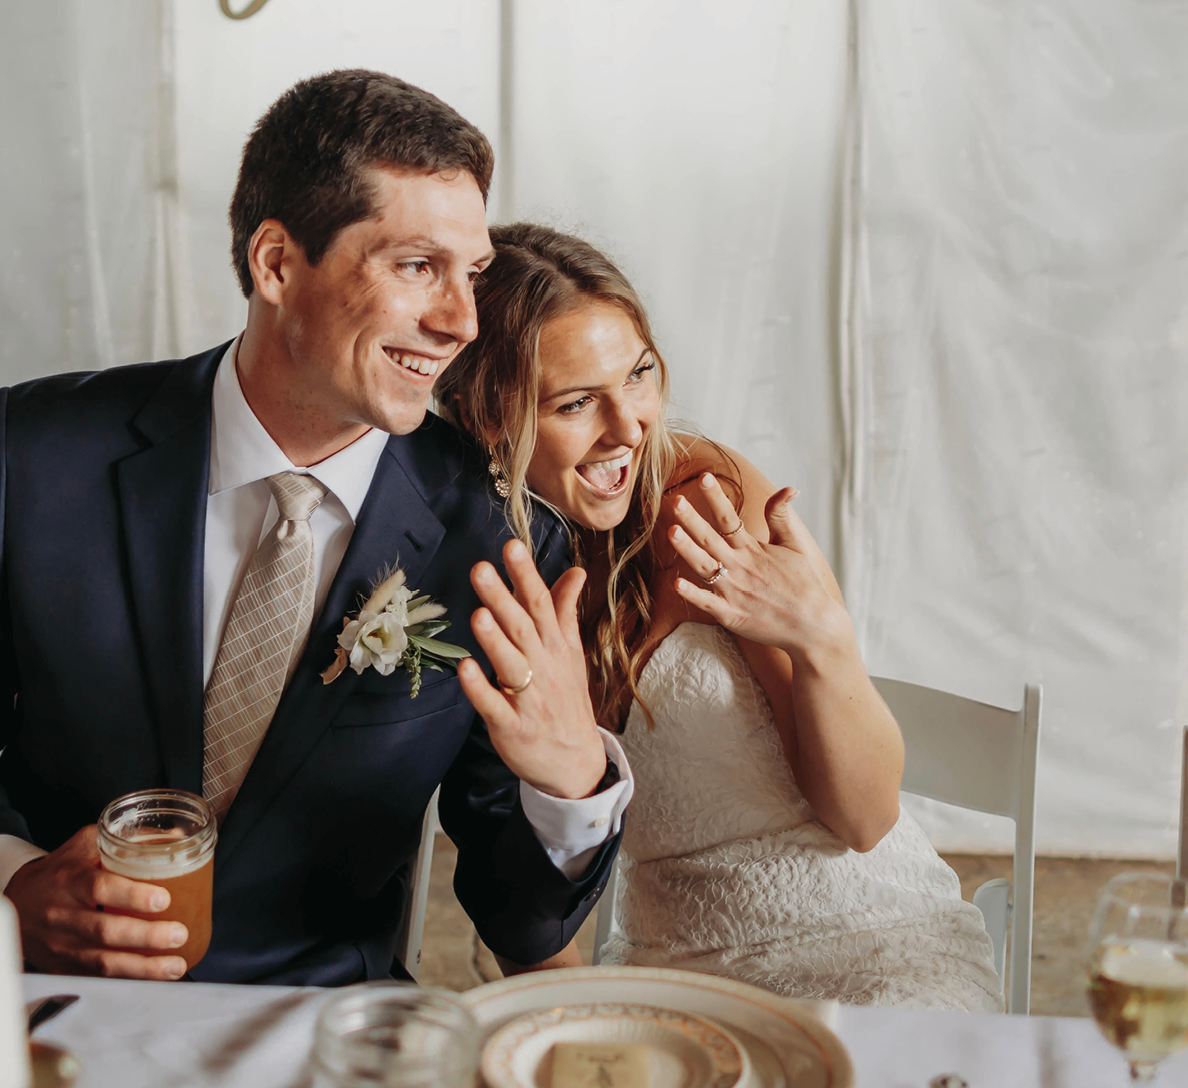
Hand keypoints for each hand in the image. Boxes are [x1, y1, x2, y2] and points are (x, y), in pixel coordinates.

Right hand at [6, 825, 188, 978]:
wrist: (19, 900)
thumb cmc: (63, 869)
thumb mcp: (88, 844)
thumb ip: (129, 839)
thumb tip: (177, 838)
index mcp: (71, 879)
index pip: (100, 888)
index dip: (132, 896)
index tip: (163, 900)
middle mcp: (63, 914)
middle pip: (105, 931)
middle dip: (147, 937)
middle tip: (179, 934)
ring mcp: (61, 944)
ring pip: (101, 962)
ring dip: (142, 968)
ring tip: (175, 966)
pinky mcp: (62, 966)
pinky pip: (96, 979)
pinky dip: (126, 981)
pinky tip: (153, 978)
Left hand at [458, 538, 606, 799]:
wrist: (576, 762)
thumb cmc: (567, 700)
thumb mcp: (571, 653)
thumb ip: (565, 611)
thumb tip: (577, 571)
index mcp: (557, 647)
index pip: (542, 605)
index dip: (526, 576)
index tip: (511, 546)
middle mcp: (545, 668)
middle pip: (523, 628)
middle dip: (503, 598)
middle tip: (481, 569)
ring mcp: (530, 699)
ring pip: (511, 665)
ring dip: (495, 640)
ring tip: (479, 613)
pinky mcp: (513, 727)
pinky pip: (495, 706)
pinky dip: (481, 688)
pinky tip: (466, 669)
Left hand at [668, 474, 853, 662]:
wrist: (813, 626)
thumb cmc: (804, 584)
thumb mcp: (795, 546)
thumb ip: (782, 517)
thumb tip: (789, 487)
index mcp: (753, 549)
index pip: (730, 518)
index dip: (716, 497)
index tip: (704, 477)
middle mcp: (741, 567)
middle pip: (710, 539)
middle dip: (692, 519)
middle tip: (675, 500)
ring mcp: (734, 592)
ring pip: (704, 567)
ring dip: (687, 550)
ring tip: (671, 532)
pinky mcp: (731, 615)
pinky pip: (707, 603)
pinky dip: (693, 594)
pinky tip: (677, 583)